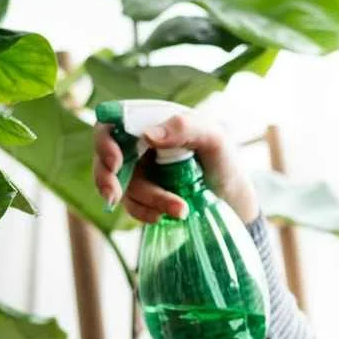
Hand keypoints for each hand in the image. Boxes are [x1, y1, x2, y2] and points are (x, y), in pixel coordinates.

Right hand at [93, 110, 259, 224]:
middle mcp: (139, 147)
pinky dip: (145, 213)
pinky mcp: (143, 197)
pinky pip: (131, 206)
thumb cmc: (224, 160)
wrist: (233, 199)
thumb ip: (184, 128)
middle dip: (105, 179)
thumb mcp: (213, 139)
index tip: (115, 162)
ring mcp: (138, 173)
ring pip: (121, 187)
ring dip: (147, 200)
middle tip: (114, 196)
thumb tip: (148, 134)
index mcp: (151, 123)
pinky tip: (166, 216)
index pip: (113, 123)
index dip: (104, 141)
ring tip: (181, 209)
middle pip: (104, 158)